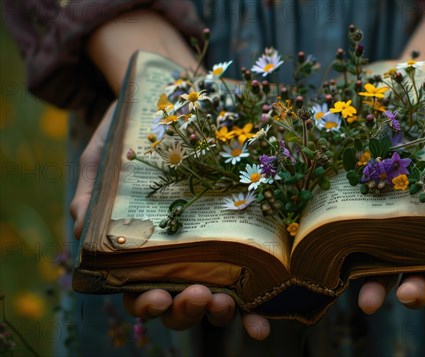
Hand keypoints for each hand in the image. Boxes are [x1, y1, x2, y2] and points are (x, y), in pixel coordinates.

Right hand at [69, 103, 270, 338]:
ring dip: (225, 312)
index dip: (147, 304)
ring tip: (230, 303)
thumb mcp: (101, 161)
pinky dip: (260, 300)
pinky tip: (271, 308)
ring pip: (217, 297)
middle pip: (181, 302)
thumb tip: (82, 226)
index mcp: (139, 251)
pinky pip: (252, 274)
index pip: (138, 292)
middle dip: (189, 310)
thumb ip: (90, 195)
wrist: (168, 105)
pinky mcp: (241, 234)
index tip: (158, 298)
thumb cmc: (127, 139)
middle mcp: (176, 257)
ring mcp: (210, 249)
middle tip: (201, 296)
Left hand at [357, 73, 424, 313]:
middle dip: (410, 290)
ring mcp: (386, 213)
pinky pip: (348, 222)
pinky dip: (341, 241)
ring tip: (366, 299)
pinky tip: (331, 248)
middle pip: (414, 270)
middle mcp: (419, 226)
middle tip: (401, 295)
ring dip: (371, 284)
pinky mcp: (359, 193)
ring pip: (378, 260)